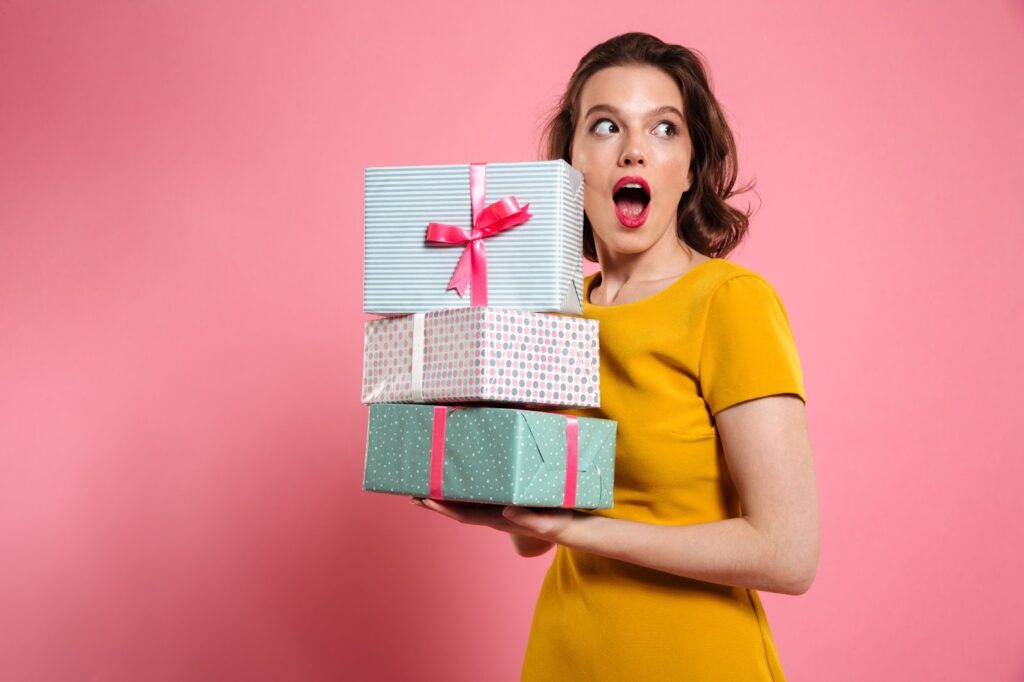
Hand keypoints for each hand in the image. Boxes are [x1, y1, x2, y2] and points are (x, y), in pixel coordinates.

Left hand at [411, 498, 576, 543]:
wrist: (571, 529)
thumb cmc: (558, 524)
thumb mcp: (546, 522)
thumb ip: (527, 518)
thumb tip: (505, 511)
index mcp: (498, 519)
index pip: (464, 514)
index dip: (442, 508)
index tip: (424, 500)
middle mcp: (493, 515)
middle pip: (457, 510)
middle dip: (435, 503)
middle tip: (411, 494)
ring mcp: (499, 509)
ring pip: (465, 503)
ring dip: (445, 497)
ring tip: (426, 487)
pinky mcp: (506, 501)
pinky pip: (479, 495)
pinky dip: (464, 490)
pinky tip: (459, 482)